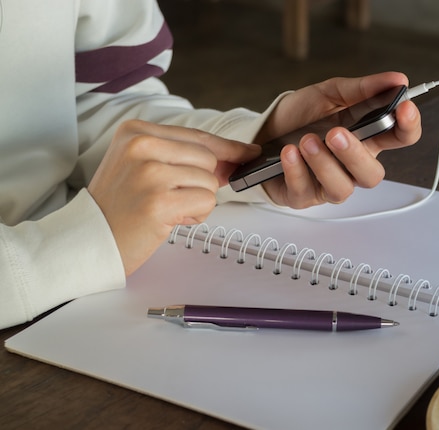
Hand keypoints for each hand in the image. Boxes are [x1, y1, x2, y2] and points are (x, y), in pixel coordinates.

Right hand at [88, 120, 260, 274]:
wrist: (90, 240)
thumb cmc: (119, 206)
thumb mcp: (142, 166)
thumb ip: (182, 156)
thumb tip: (232, 158)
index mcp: (135, 131)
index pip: (197, 136)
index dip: (227, 148)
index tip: (248, 152)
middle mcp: (140, 146)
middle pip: (208, 158)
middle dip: (202, 182)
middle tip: (174, 196)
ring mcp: (149, 173)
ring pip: (210, 181)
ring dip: (197, 201)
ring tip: (166, 208)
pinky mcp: (159, 201)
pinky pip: (206, 202)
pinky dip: (195, 215)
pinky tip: (169, 219)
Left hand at [257, 72, 420, 207]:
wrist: (265, 129)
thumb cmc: (302, 115)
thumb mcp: (331, 93)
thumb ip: (363, 89)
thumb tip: (397, 79)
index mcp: (367, 139)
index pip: (401, 138)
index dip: (408, 127)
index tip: (404, 107)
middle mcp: (351, 167)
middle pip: (371, 174)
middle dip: (355, 155)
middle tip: (335, 132)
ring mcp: (328, 185)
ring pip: (341, 188)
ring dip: (324, 164)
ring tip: (306, 140)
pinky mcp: (302, 196)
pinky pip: (305, 192)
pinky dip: (296, 171)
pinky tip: (288, 153)